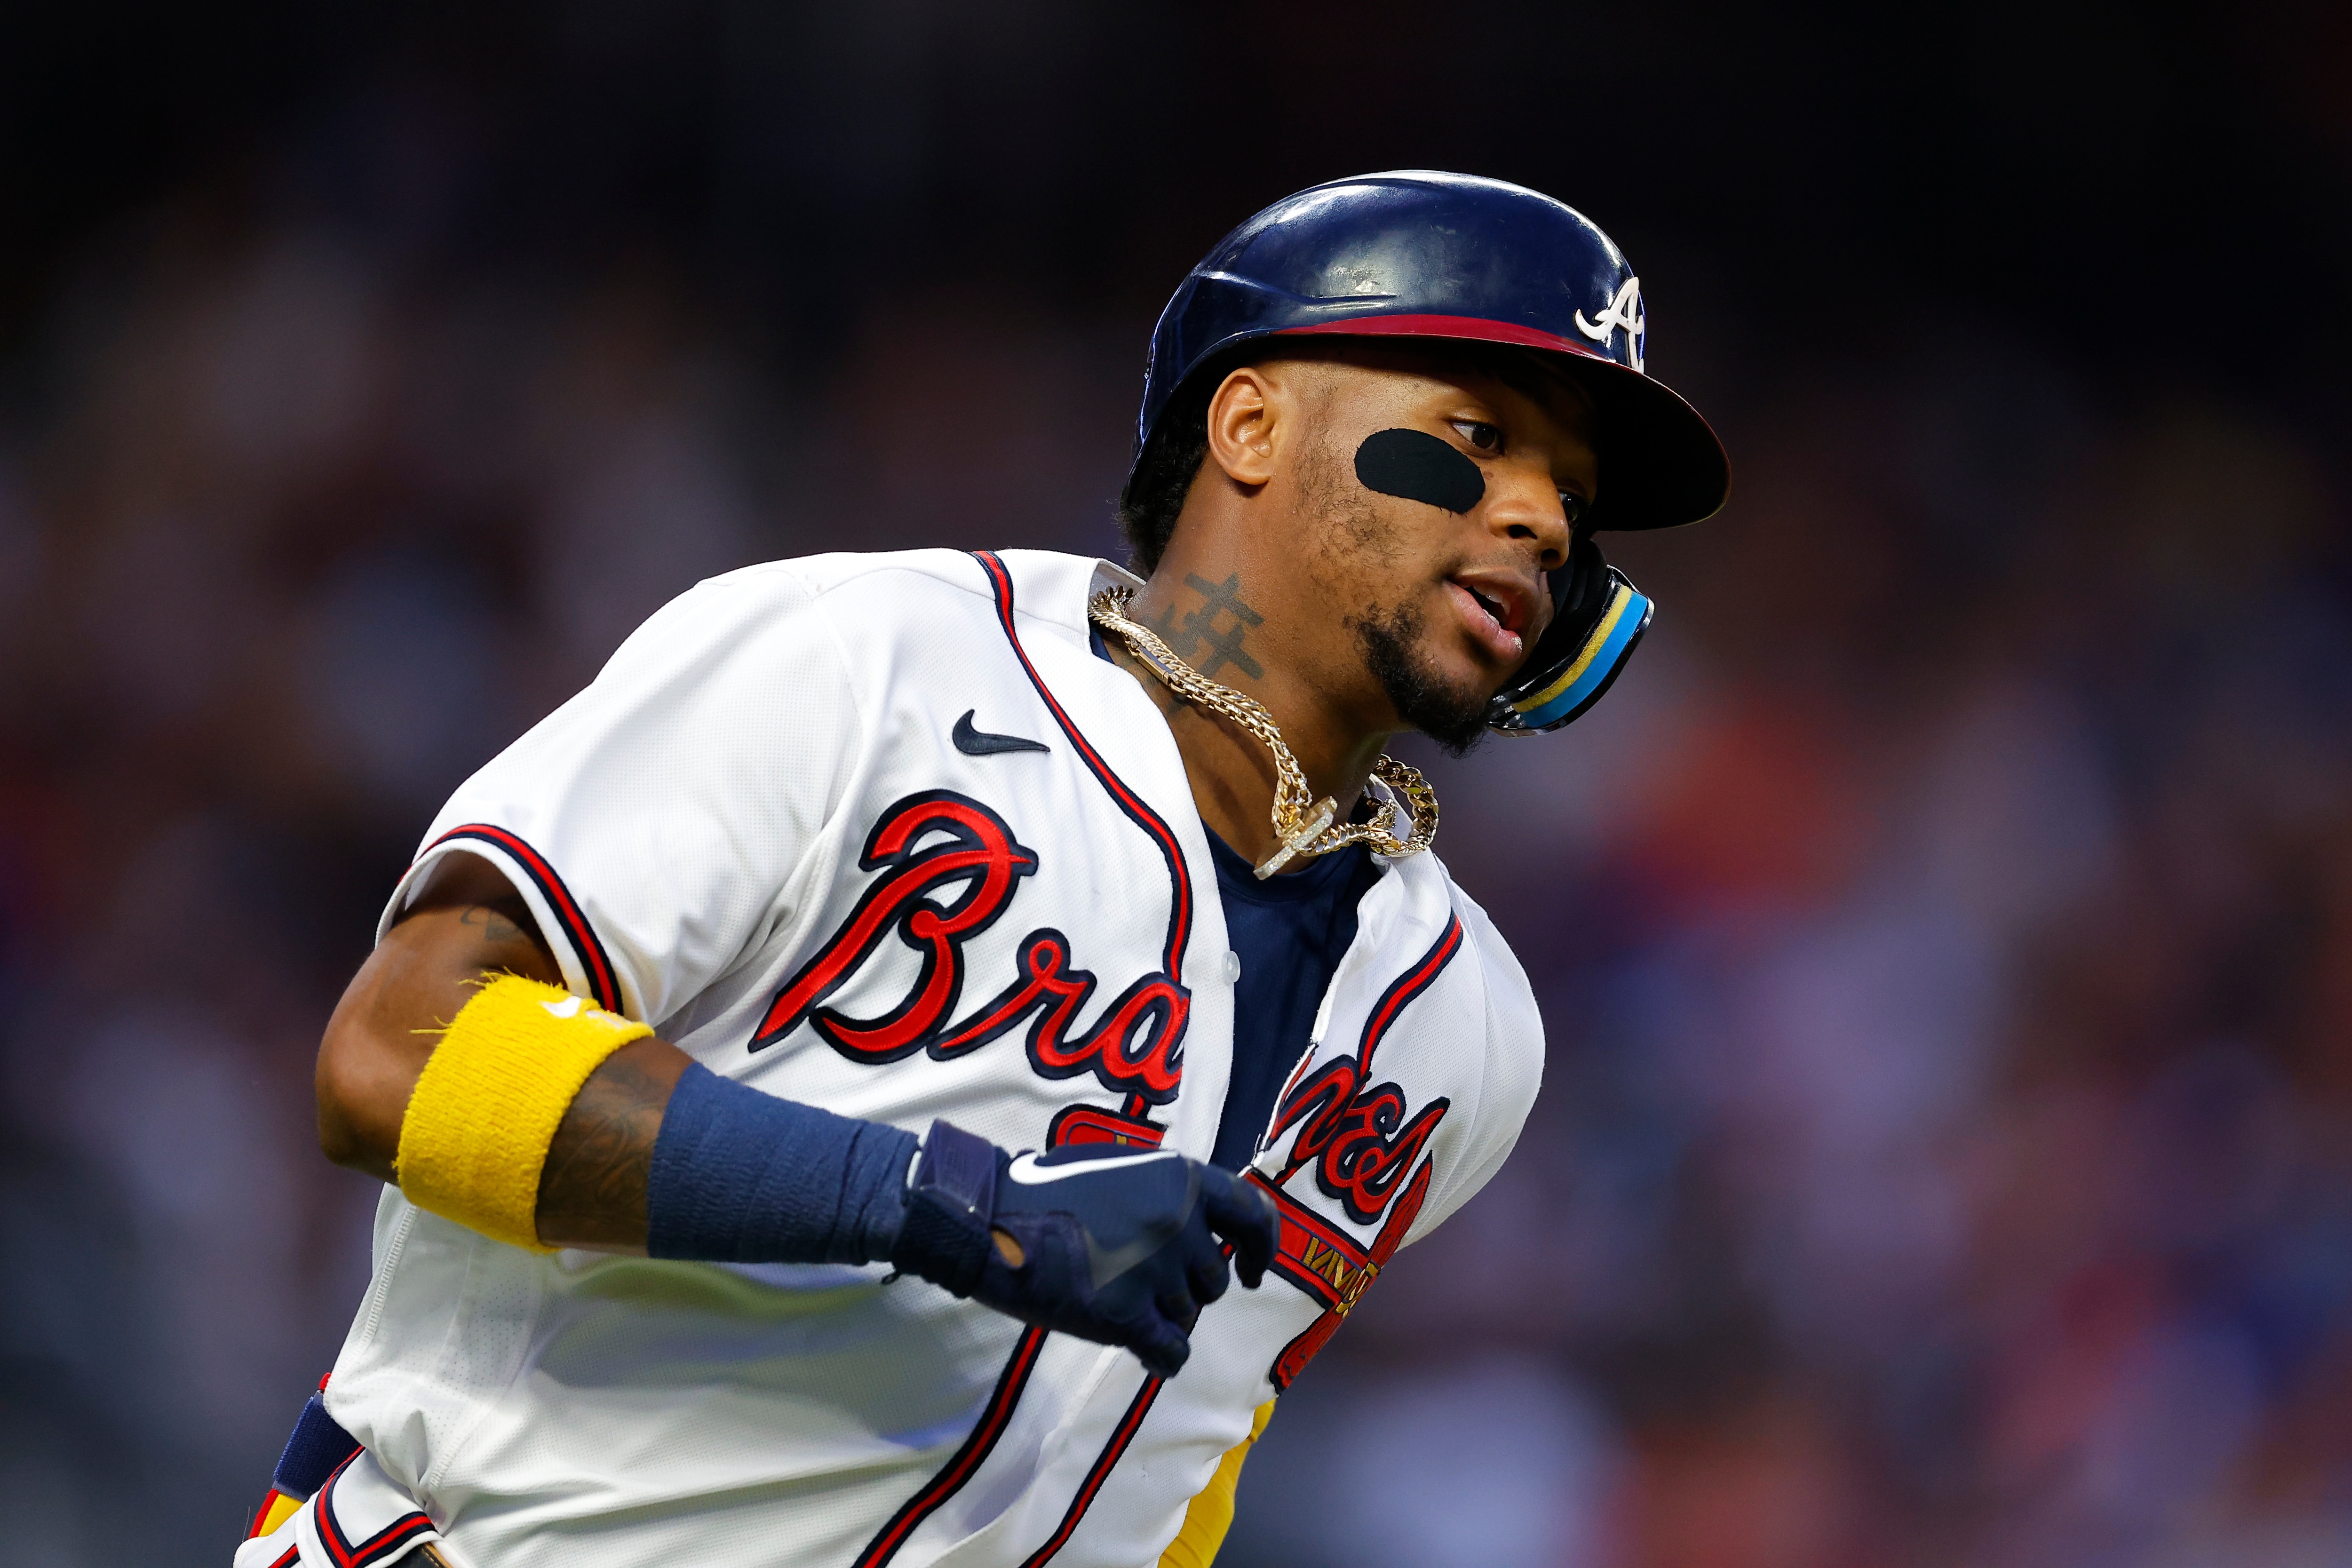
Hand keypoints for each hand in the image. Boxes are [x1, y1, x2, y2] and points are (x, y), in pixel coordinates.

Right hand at [888, 1121, 1278, 1376]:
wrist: (989, 1217)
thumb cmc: (1047, 1191)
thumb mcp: (1122, 1170)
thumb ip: (1167, 1195)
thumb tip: (1202, 1233)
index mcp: (1182, 1179)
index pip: (1253, 1214)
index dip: (1262, 1247)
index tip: (1251, 1272)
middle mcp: (1179, 1222)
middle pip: (1211, 1280)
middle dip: (1184, 1290)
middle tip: (1140, 1285)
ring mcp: (1154, 1269)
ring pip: (1188, 1316)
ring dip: (1162, 1318)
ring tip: (1117, 1301)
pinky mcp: (1125, 1315)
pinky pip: (1172, 1352)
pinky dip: (1164, 1359)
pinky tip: (1148, 1356)